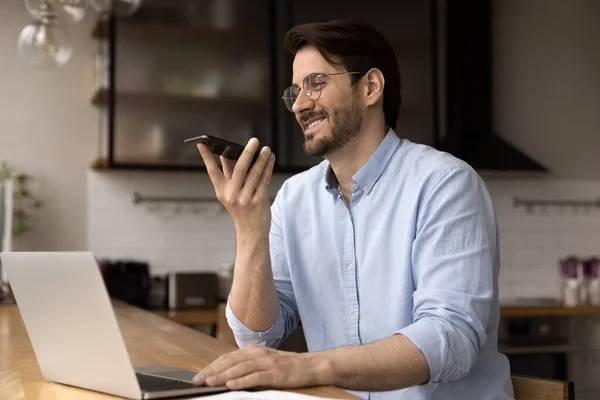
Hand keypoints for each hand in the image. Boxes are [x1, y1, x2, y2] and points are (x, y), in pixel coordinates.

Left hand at [193, 345, 325, 390]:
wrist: (309, 366)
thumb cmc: (285, 366)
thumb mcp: (263, 362)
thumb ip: (246, 366)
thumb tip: (225, 376)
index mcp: (252, 350)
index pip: (227, 358)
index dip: (212, 366)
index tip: (199, 376)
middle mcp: (257, 353)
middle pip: (229, 362)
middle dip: (212, 371)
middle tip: (198, 380)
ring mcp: (266, 362)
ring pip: (239, 369)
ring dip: (222, 376)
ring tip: (209, 383)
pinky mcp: (274, 372)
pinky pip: (255, 377)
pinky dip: (242, 381)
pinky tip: (231, 385)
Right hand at [197, 138, 275, 234]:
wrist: (251, 231)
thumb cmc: (241, 208)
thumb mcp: (230, 193)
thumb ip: (228, 173)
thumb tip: (225, 153)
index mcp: (222, 191)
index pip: (212, 171)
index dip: (206, 157)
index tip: (202, 144)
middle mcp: (232, 195)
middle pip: (240, 169)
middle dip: (247, 152)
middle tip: (254, 140)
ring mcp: (246, 199)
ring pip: (255, 173)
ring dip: (262, 159)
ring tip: (266, 149)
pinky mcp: (259, 201)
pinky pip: (264, 180)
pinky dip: (268, 168)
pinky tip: (271, 159)